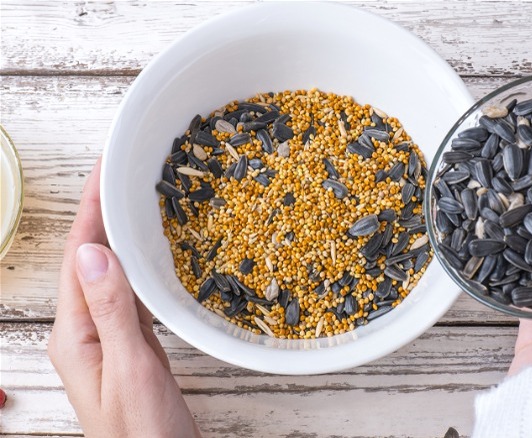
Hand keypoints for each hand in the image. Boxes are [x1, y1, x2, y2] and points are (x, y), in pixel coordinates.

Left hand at [47, 158, 201, 436]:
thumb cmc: (143, 434)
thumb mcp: (129, 370)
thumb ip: (114, 312)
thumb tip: (97, 252)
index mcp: (75, 335)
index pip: (79, 257)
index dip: (89, 208)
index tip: (103, 169)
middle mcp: (84, 333)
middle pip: (89, 259)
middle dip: (101, 211)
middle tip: (121, 171)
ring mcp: (106, 340)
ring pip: (110, 274)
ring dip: (119, 234)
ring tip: (135, 200)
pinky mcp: (129, 348)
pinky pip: (129, 295)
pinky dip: (139, 266)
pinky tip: (151, 255)